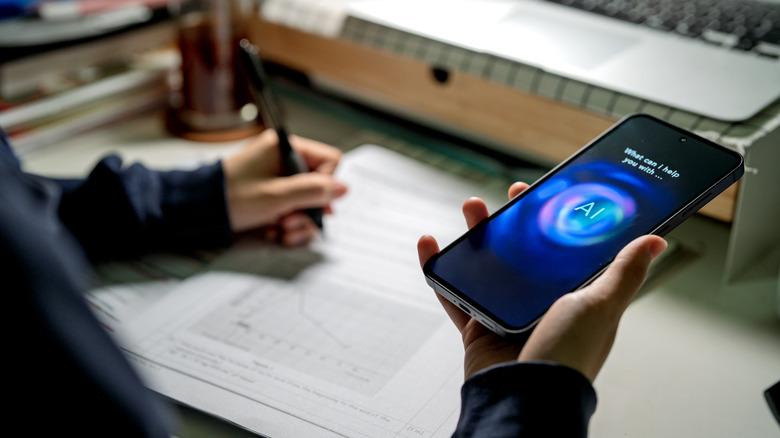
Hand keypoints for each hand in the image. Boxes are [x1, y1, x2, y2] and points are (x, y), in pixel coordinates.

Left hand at [222, 129, 347, 244]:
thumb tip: (343, 188)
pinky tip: (273, 231)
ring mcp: (277, 177)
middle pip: (318, 185)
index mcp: (285, 148)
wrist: (198, 210)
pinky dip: (286, 223)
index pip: (329, 161)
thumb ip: (314, 191)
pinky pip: (292, 207)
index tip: (313, 204)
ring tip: (279, 230)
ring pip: (306, 201)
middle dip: (307, 210)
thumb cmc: (231, 197)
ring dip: (297, 221)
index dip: (325, 185)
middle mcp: (283, 159)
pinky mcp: (271, 192)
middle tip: (290, 222)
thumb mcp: (277, 196)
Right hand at [417, 182, 665, 380]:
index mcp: (572, 298)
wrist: (525, 396)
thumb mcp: (601, 305)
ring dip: (475, 237)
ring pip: (486, 267)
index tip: (539, 197)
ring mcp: (506, 316)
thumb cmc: (568, 357)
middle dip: (510, 223)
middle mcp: (539, 305)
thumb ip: (623, 272)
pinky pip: (453, 295)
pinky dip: (437, 272)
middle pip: (519, 254)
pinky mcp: (478, 328)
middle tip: (506, 201)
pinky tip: (430, 249)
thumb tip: (655, 242)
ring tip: (471, 211)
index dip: (548, 222)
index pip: (559, 250)